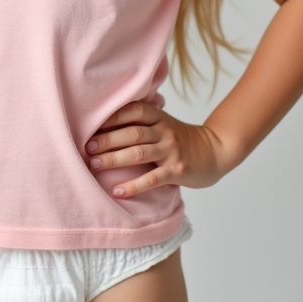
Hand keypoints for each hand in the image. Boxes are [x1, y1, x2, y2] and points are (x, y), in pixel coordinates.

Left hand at [86, 100, 231, 196]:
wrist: (215, 152)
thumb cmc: (179, 139)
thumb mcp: (163, 123)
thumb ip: (140, 121)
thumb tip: (102, 124)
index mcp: (158, 117)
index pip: (132, 111)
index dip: (110, 117)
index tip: (89, 125)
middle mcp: (164, 131)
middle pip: (131, 133)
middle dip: (107, 140)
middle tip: (87, 148)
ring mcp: (171, 151)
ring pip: (138, 153)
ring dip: (114, 159)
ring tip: (94, 165)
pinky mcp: (177, 171)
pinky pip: (152, 178)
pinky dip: (133, 185)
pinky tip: (118, 190)